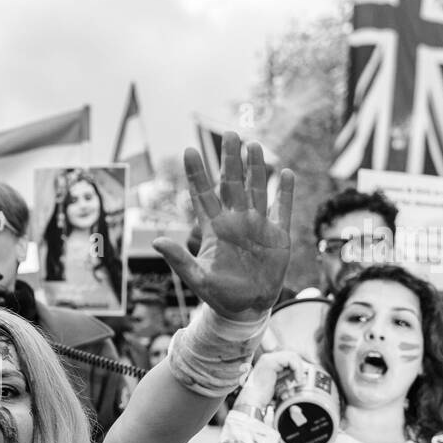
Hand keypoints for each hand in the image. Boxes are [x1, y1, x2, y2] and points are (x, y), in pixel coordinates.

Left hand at [152, 133, 293, 320]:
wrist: (246, 309)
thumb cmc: (219, 295)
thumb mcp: (196, 278)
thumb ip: (179, 259)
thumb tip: (156, 242)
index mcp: (215, 229)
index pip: (203, 195)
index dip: (197, 174)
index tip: (189, 150)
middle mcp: (235, 221)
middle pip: (232, 184)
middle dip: (230, 160)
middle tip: (228, 134)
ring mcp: (258, 226)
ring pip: (256, 190)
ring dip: (256, 169)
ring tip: (253, 145)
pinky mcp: (278, 235)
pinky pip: (282, 209)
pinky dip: (285, 193)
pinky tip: (286, 174)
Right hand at [237, 348, 313, 407]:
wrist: (252, 402)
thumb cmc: (263, 398)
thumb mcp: (279, 386)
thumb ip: (287, 378)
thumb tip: (302, 376)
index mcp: (269, 363)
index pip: (289, 358)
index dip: (297, 368)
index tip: (298, 381)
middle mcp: (267, 358)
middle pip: (292, 355)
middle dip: (299, 369)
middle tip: (299, 382)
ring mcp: (267, 359)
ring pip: (293, 356)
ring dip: (299, 370)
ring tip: (297, 382)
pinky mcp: (269, 362)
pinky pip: (290, 359)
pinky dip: (297, 369)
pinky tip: (296, 380)